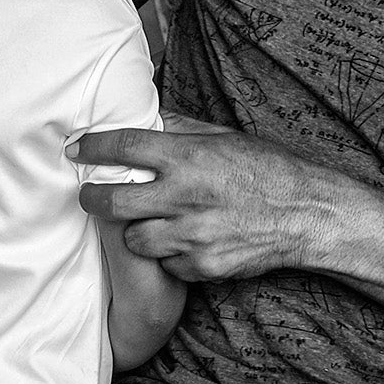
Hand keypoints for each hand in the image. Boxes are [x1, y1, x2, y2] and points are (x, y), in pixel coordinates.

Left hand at [72, 125, 365, 281]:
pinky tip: (182, 244)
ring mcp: (193, 235)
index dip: (92, 147)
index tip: (76, 149)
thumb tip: (147, 117)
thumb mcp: (226, 137)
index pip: (124, 147)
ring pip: (134, 240)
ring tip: (145, 223)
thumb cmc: (268, 170)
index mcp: (189, 157)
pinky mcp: (203, 266)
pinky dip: (168, 256)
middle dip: (92, 199)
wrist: (308, 214)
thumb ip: (183, 130)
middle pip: (113, 203)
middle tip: (89, 196)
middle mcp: (185, 196)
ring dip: (134, 232)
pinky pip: (167, 264)